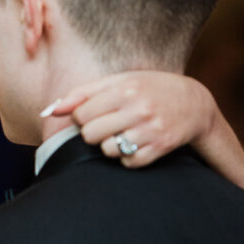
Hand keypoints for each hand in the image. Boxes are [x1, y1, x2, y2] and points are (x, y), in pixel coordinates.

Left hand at [51, 71, 215, 167]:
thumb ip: (81, 94)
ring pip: (107, 150)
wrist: (194, 104)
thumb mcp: (118, 82)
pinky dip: (127, 156)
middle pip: (89, 135)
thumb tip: (50, 111)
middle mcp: (138, 109)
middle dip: (93, 132)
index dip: (82, 117)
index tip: (95, 113)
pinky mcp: (160, 148)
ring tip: (124, 132)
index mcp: (124, 89)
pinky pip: (127, 162)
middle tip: (108, 124)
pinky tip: (137, 143)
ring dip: (110, 145)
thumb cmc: (149, 89)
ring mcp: (150, 130)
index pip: (81, 114)